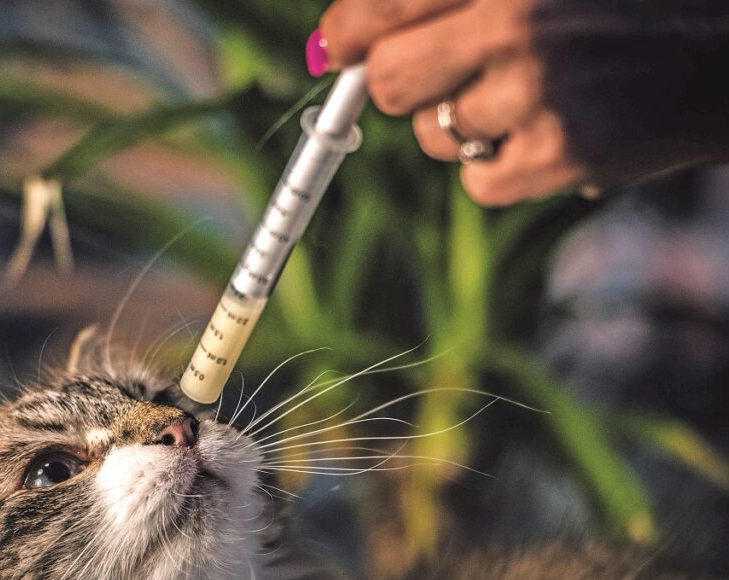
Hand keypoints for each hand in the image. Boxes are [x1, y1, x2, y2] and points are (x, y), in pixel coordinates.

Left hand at [313, 0, 590, 205]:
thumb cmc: (622, 8)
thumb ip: (450, 0)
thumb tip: (336, 45)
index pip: (380, 2)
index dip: (348, 33)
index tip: (338, 50)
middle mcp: (517, 19)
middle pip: (391, 82)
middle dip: (403, 87)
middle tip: (444, 79)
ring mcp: (540, 91)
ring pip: (436, 137)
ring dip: (466, 126)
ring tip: (533, 98)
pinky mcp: (562, 155)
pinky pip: (478, 184)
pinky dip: (503, 170)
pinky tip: (551, 136)